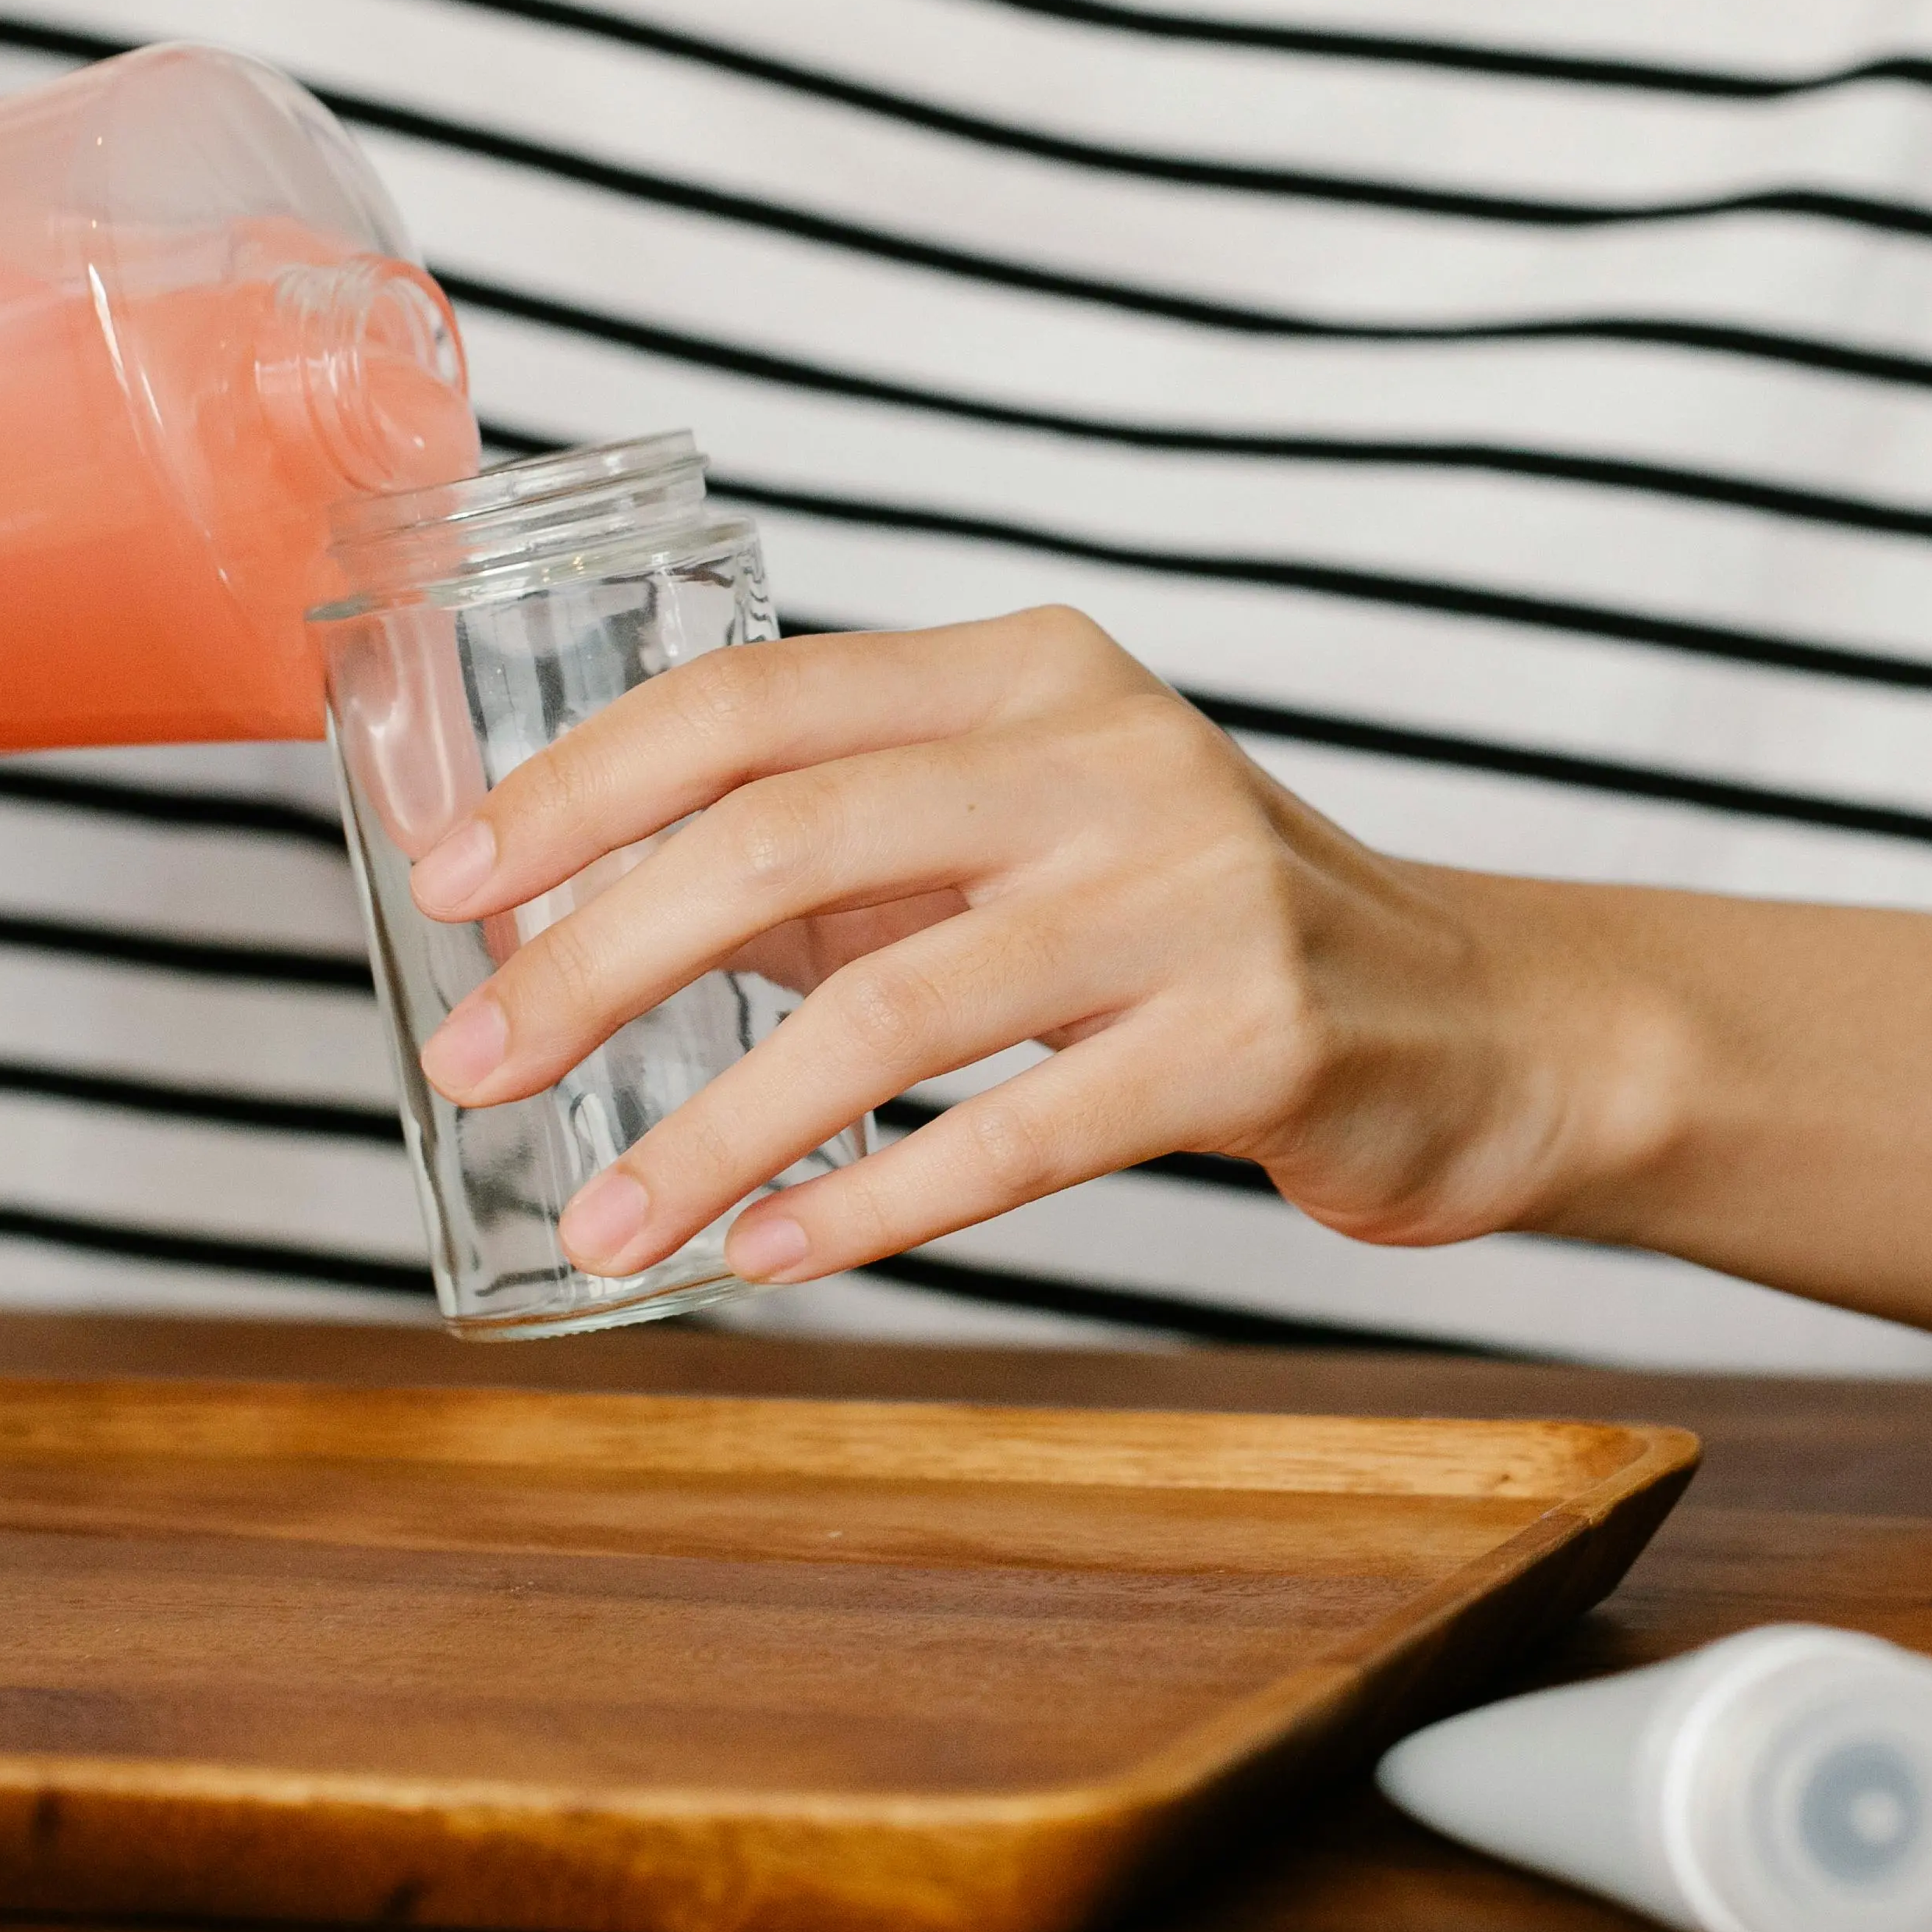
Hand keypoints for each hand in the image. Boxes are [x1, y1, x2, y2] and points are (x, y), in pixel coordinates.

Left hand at [404, 607, 1669, 1287]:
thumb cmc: (1203, 934)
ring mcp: (1189, 890)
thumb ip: (836, 861)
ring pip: (884, 1005)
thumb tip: (589, 913)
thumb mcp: (1019, 848)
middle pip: (785, 836)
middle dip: (597, 957)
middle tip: (476, 1068)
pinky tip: (767, 1257)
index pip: (751, 701)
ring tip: (600, 1224)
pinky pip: (1013, 1131)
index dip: (576, 789)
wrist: (1484, 1022)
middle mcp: (1105, 752)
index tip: (447, 886)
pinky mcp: (1253, 1037)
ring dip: (711, 1127)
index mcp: (1024, 674)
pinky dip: (869, 1204)